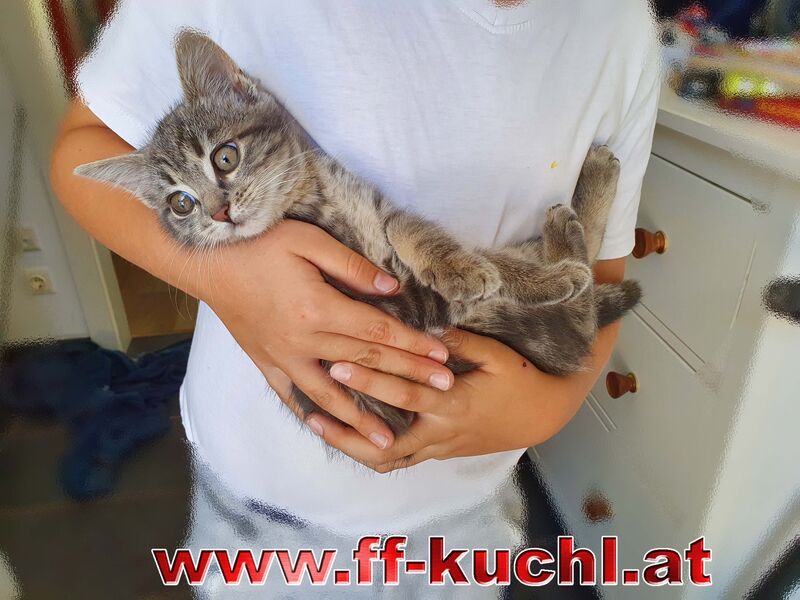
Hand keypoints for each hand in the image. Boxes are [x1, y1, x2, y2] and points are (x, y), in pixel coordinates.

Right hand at [201, 220, 453, 449]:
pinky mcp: (263, 362)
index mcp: (318, 309)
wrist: (203, 258)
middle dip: (407, 378)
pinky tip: (330, 430)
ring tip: (389, 443)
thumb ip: (352, 267)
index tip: (442, 358)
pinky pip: (292, 396)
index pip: (378, 333)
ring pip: (330, 395)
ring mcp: (282, 357)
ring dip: (363, 418)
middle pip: (365, 364)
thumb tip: (391, 289)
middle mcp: (303, 341)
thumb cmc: (258, 243)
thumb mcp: (308, 241)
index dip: (414, 345)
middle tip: (441, 393)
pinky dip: (314, 416)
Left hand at [303, 328, 587, 471]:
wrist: (542, 416)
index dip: (371, 382)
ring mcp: (438, 447)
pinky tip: (345, 431)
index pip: (405, 395)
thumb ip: (459, 341)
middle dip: (346, 428)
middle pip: (385, 445)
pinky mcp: (437, 452)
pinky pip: (397, 459)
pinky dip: (369, 449)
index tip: (339, 366)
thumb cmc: (521, 379)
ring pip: (387, 460)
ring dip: (351, 445)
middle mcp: (441, 433)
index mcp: (455, 405)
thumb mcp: (497, 355)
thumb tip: (422, 326)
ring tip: (317, 423)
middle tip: (311, 406)